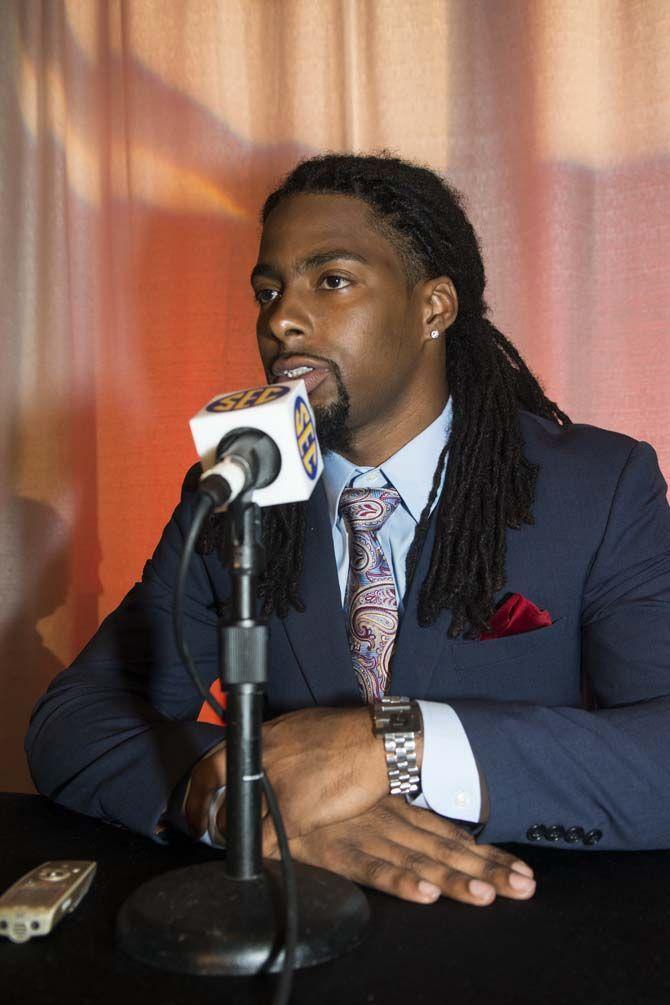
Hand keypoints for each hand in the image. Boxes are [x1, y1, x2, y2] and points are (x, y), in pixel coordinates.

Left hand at [186, 707, 393, 840]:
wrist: (376, 742)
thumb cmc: (344, 733)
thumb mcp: (298, 727)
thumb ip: (275, 744)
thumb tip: (264, 757)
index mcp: (261, 739)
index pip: (212, 765)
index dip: (198, 791)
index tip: (196, 806)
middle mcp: (261, 762)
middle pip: (221, 798)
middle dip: (213, 820)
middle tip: (211, 829)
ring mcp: (276, 789)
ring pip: (240, 823)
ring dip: (237, 836)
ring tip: (240, 841)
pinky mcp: (294, 814)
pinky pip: (264, 842)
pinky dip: (259, 853)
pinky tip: (261, 856)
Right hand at [267, 797, 535, 906]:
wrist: (274, 767)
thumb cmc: (319, 784)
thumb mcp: (363, 802)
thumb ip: (388, 819)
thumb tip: (422, 841)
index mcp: (397, 812)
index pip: (450, 838)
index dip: (486, 856)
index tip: (523, 875)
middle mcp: (389, 823)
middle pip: (446, 851)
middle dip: (487, 871)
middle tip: (525, 889)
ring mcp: (366, 835)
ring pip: (418, 860)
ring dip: (453, 879)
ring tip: (486, 895)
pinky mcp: (336, 849)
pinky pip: (372, 868)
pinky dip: (399, 879)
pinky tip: (424, 893)